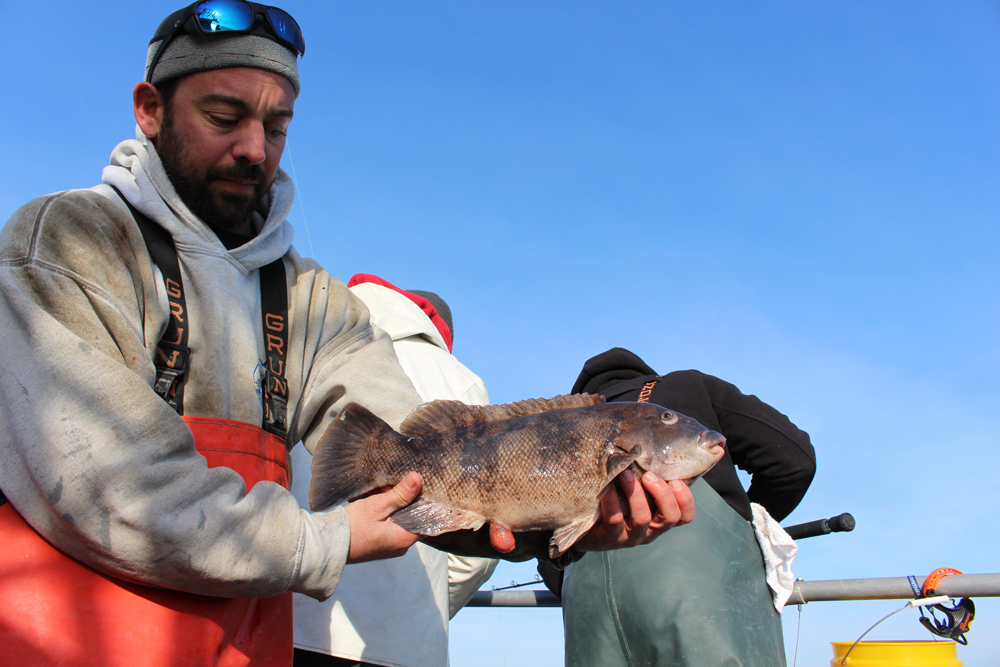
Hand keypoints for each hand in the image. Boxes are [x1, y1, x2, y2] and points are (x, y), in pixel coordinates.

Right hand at [344, 472, 421, 563]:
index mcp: (404, 539)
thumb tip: (418, 479)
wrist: (327, 544)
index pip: (425, 519)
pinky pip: (386, 523)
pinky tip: (373, 499)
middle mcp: (399, 545)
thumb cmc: (352, 527)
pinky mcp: (377, 542)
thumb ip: (400, 494)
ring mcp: (388, 544)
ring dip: (390, 503)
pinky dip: (382, 511)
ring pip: (397, 518)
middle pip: (410, 516)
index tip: (419, 486)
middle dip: (403, 498)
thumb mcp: (377, 506)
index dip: (423, 501)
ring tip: (380, 491)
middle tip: (391, 485)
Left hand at [574, 469, 693, 551]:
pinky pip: (614, 519)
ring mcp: (631, 537)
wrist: (583, 526)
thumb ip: (647, 477)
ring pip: (643, 519)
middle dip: (664, 493)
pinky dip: (612, 501)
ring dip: (636, 493)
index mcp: (659, 519)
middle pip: (670, 517)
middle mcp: (650, 531)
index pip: (685, 516)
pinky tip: (607, 486)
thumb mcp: (634, 491)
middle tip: (650, 475)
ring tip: (626, 474)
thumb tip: (654, 443)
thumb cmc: (614, 501)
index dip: (685, 499)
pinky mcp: (610, 538)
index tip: (676, 479)